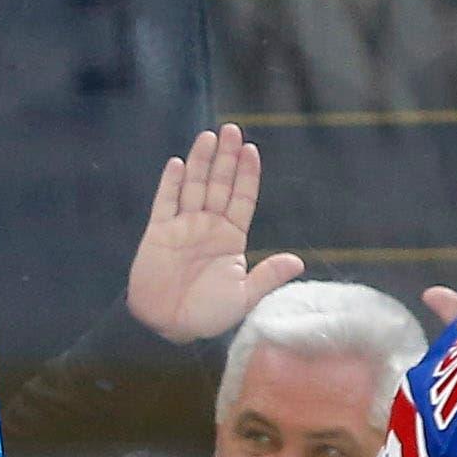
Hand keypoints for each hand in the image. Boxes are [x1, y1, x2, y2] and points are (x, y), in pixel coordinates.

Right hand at [126, 123, 302, 344]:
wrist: (168, 326)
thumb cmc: (207, 315)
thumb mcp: (243, 298)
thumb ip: (267, 276)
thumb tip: (298, 262)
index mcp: (231, 238)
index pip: (241, 198)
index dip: (246, 174)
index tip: (251, 150)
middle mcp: (208, 226)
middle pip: (219, 185)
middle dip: (225, 158)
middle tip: (231, 130)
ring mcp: (182, 227)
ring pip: (194, 187)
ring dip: (201, 162)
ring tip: (208, 137)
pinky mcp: (158, 233)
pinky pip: (165, 203)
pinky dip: (171, 184)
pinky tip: (178, 164)